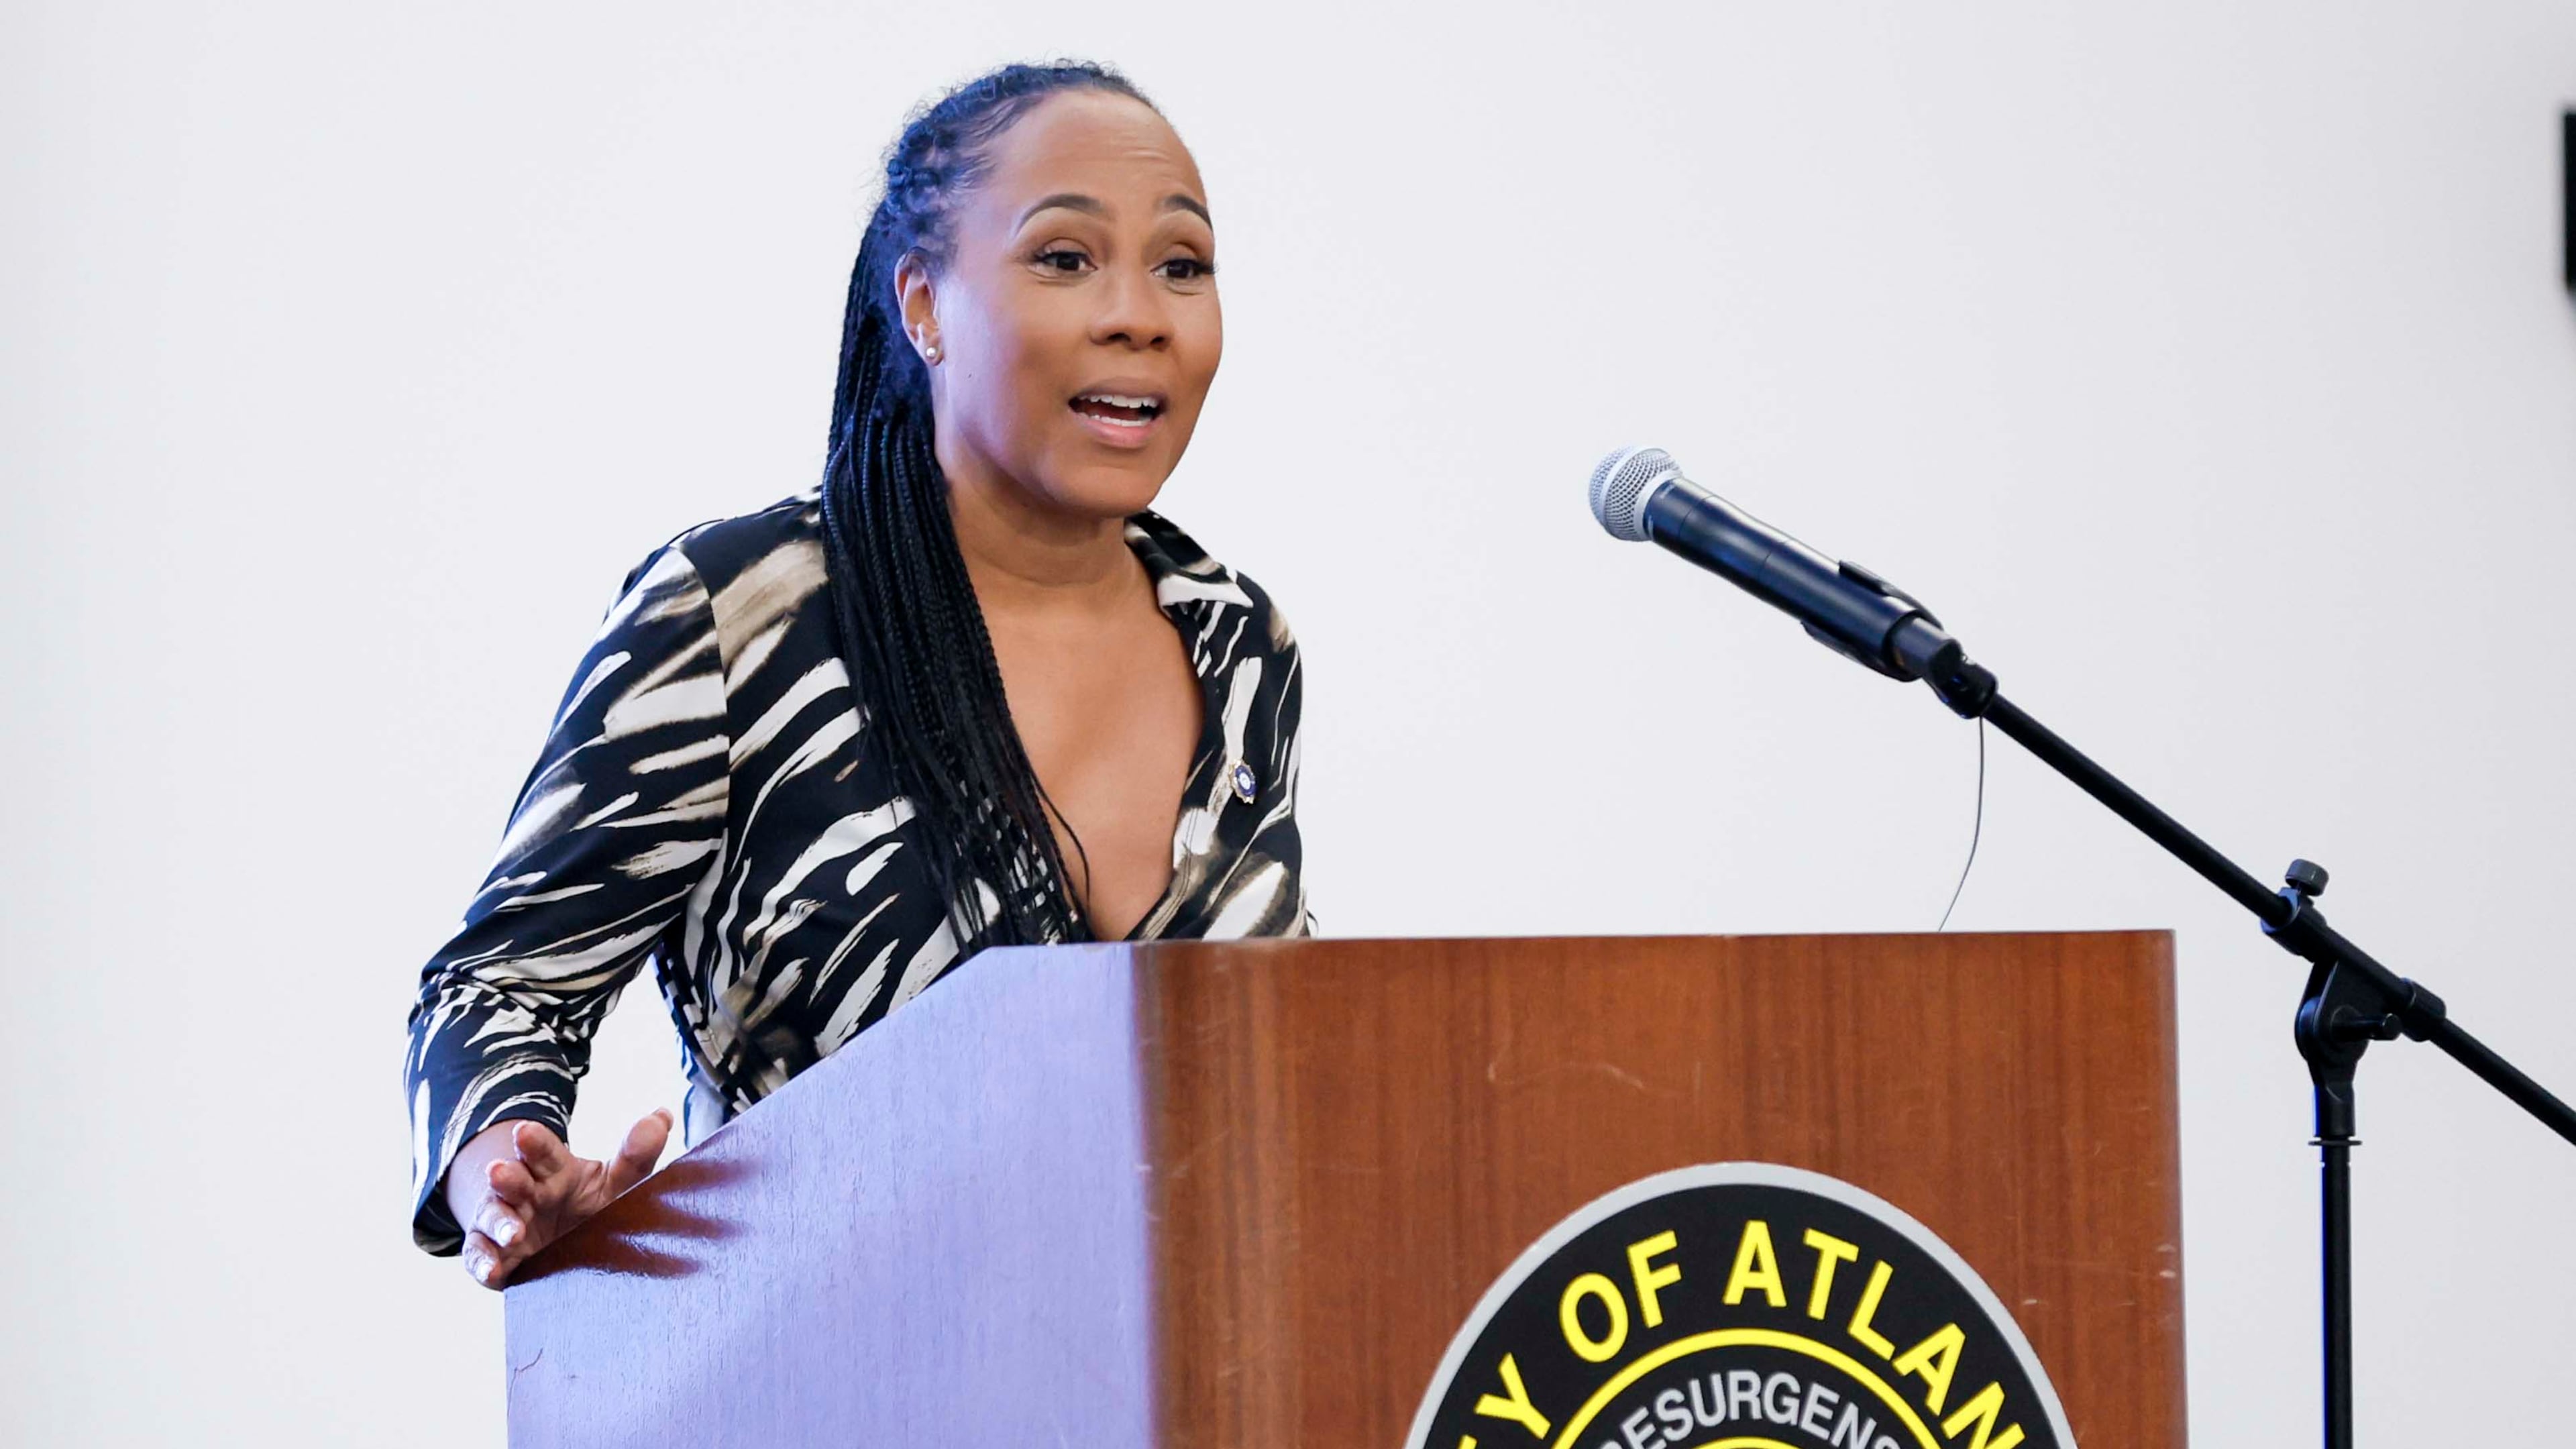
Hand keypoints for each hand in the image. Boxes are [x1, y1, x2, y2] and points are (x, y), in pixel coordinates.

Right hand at [444, 1109, 671, 1289]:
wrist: (558, 1244)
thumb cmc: (586, 1206)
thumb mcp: (613, 1183)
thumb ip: (636, 1157)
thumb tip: (663, 1116)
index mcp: (552, 1170)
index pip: (541, 1150)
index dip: (534, 1142)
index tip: (526, 1133)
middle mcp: (524, 1193)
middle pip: (510, 1179)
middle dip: (505, 1175)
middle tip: (500, 1171)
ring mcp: (504, 1222)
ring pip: (493, 1216)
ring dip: (499, 1221)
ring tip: (514, 1231)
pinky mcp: (492, 1255)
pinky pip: (480, 1256)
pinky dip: (483, 1263)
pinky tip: (492, 1270)